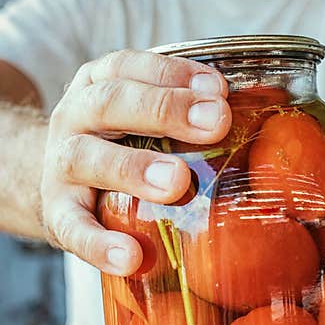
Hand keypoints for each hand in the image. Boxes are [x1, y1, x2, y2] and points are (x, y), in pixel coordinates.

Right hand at [39, 50, 230, 273]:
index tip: (218, 90)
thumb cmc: (118, 148)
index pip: (130, 67)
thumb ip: (186, 116)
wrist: (54, 185)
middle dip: (164, 110)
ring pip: (88, 158)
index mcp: (99, 86)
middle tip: (215, 124)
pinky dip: (100, 244)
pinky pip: (73, 228)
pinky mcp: (56, 214)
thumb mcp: (139, 119)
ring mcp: (60, 166)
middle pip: (111, 103)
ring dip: (133, 168)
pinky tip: (131, 257)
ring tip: (176, 183)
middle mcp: (74, 118)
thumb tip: (269, 120)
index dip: (173, 75)